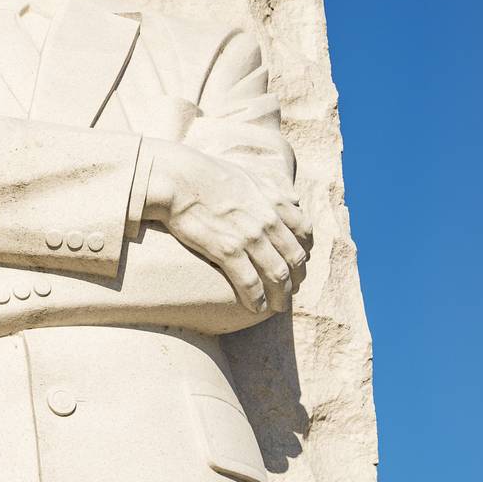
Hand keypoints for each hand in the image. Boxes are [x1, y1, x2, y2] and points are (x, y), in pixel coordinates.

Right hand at [143, 140, 311, 313]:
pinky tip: (256, 308)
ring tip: (278, 307)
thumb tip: (296, 199)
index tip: (299, 262)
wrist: (177, 179)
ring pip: (277, 274)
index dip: (305, 251)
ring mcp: (249, 238)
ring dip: (281, 295)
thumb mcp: (248, 174)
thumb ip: (274, 188)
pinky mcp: (227, 251)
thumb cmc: (206, 173)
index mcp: (274, 202)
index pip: (304, 232)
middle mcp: (268, 222)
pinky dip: (256, 298)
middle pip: (294, 258)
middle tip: (291, 291)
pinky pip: (249, 282)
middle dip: (296, 279)